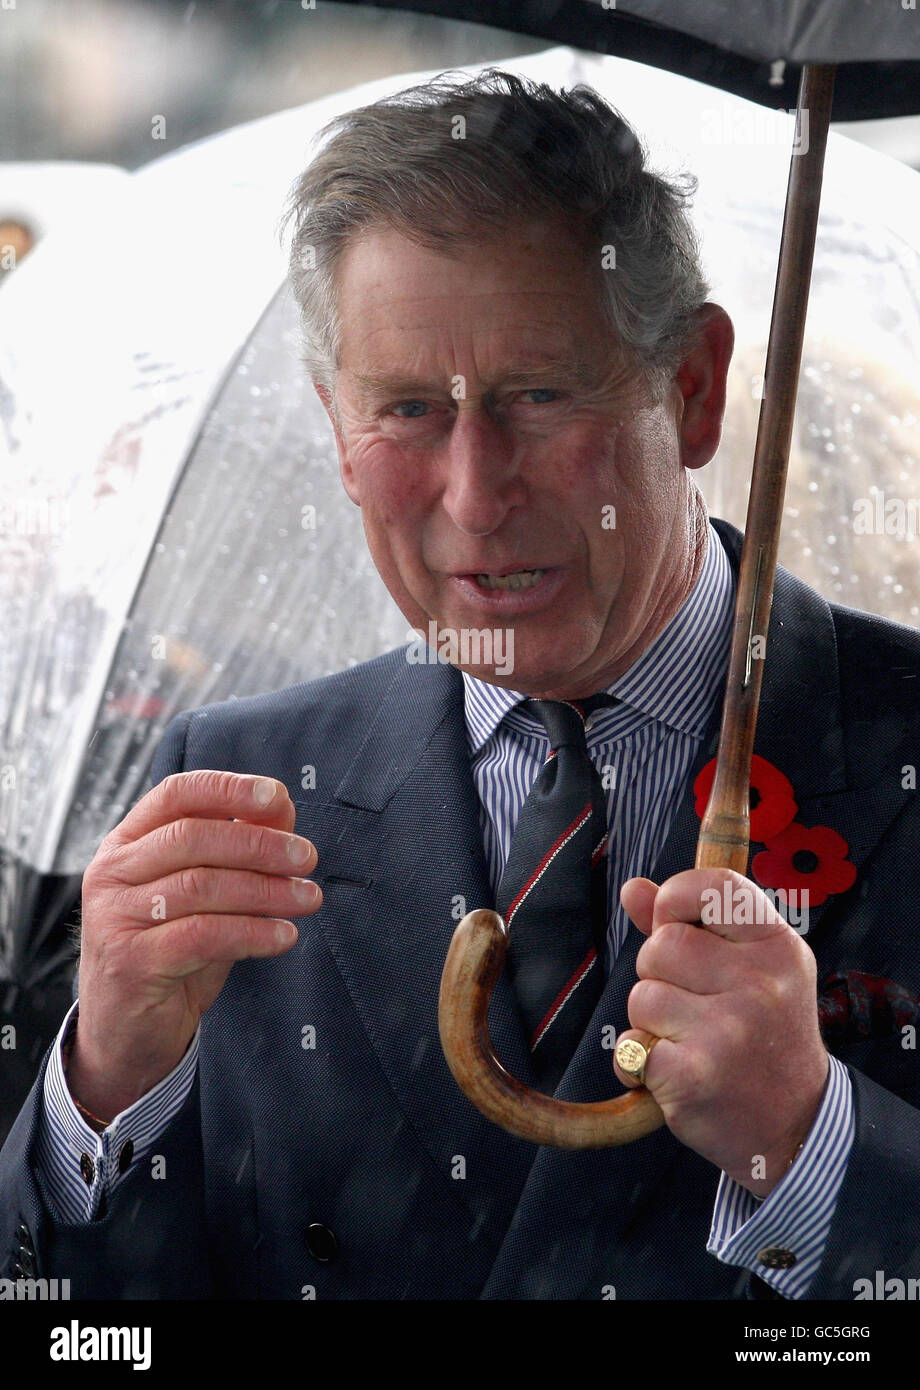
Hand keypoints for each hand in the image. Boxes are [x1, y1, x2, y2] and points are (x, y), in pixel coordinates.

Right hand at [68, 770, 320, 1119]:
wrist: (128, 1032)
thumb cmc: (170, 953)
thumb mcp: (204, 894)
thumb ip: (234, 849)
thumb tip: (280, 807)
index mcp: (128, 843)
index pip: (175, 794)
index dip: (229, 788)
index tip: (278, 796)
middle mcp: (113, 873)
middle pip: (193, 837)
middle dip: (260, 844)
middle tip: (306, 857)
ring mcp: (115, 917)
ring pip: (202, 885)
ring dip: (266, 889)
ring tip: (307, 898)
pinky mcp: (132, 961)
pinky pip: (204, 935)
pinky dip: (253, 932)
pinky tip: (283, 935)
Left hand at [615, 868, 827, 1196]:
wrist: (795, 1126)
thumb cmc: (766, 1037)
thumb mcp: (752, 970)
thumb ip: (691, 926)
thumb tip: (632, 888)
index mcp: (777, 947)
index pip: (711, 887)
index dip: (675, 899)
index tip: (672, 923)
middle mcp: (759, 985)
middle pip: (662, 945)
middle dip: (659, 972)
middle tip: (692, 1003)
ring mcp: (727, 1030)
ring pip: (642, 996)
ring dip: (651, 1022)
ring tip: (691, 1041)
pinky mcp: (693, 1075)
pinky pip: (631, 1047)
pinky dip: (640, 1063)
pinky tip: (677, 1072)